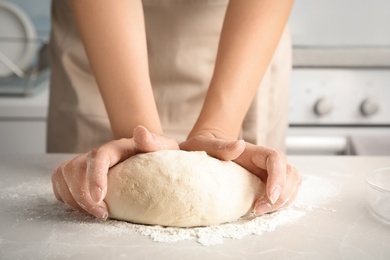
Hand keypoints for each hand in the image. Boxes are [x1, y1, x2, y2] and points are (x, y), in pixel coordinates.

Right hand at [51, 125, 178, 218]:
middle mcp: (96, 154)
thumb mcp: (162, 147)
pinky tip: (84, 208)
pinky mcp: (77, 174)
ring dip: (74, 199)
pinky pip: (60, 184)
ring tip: (96, 213)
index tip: (100, 198)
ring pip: (64, 176)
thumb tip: (140, 131)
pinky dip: (66, 197)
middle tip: (103, 214)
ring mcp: (84, 164)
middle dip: (83, 196)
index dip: (95, 178)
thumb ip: (153, 142)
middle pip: (75, 169)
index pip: (98, 158)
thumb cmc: (157, 155)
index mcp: (115, 148)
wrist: (148, 158)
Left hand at [180, 132, 300, 215]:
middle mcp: (265, 161)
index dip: (278, 177)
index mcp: (254, 151)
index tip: (270, 195)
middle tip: (260, 209)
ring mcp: (269, 172)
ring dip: (283, 200)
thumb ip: (220, 146)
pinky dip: (280, 203)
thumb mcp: (205, 144)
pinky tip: (263, 209)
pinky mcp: (268, 183)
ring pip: (292, 183)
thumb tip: (239, 145)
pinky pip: (285, 192)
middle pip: (289, 173)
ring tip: (260, 211)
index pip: (275, 159)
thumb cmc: (205, 146)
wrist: (207, 149)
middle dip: (282, 194)